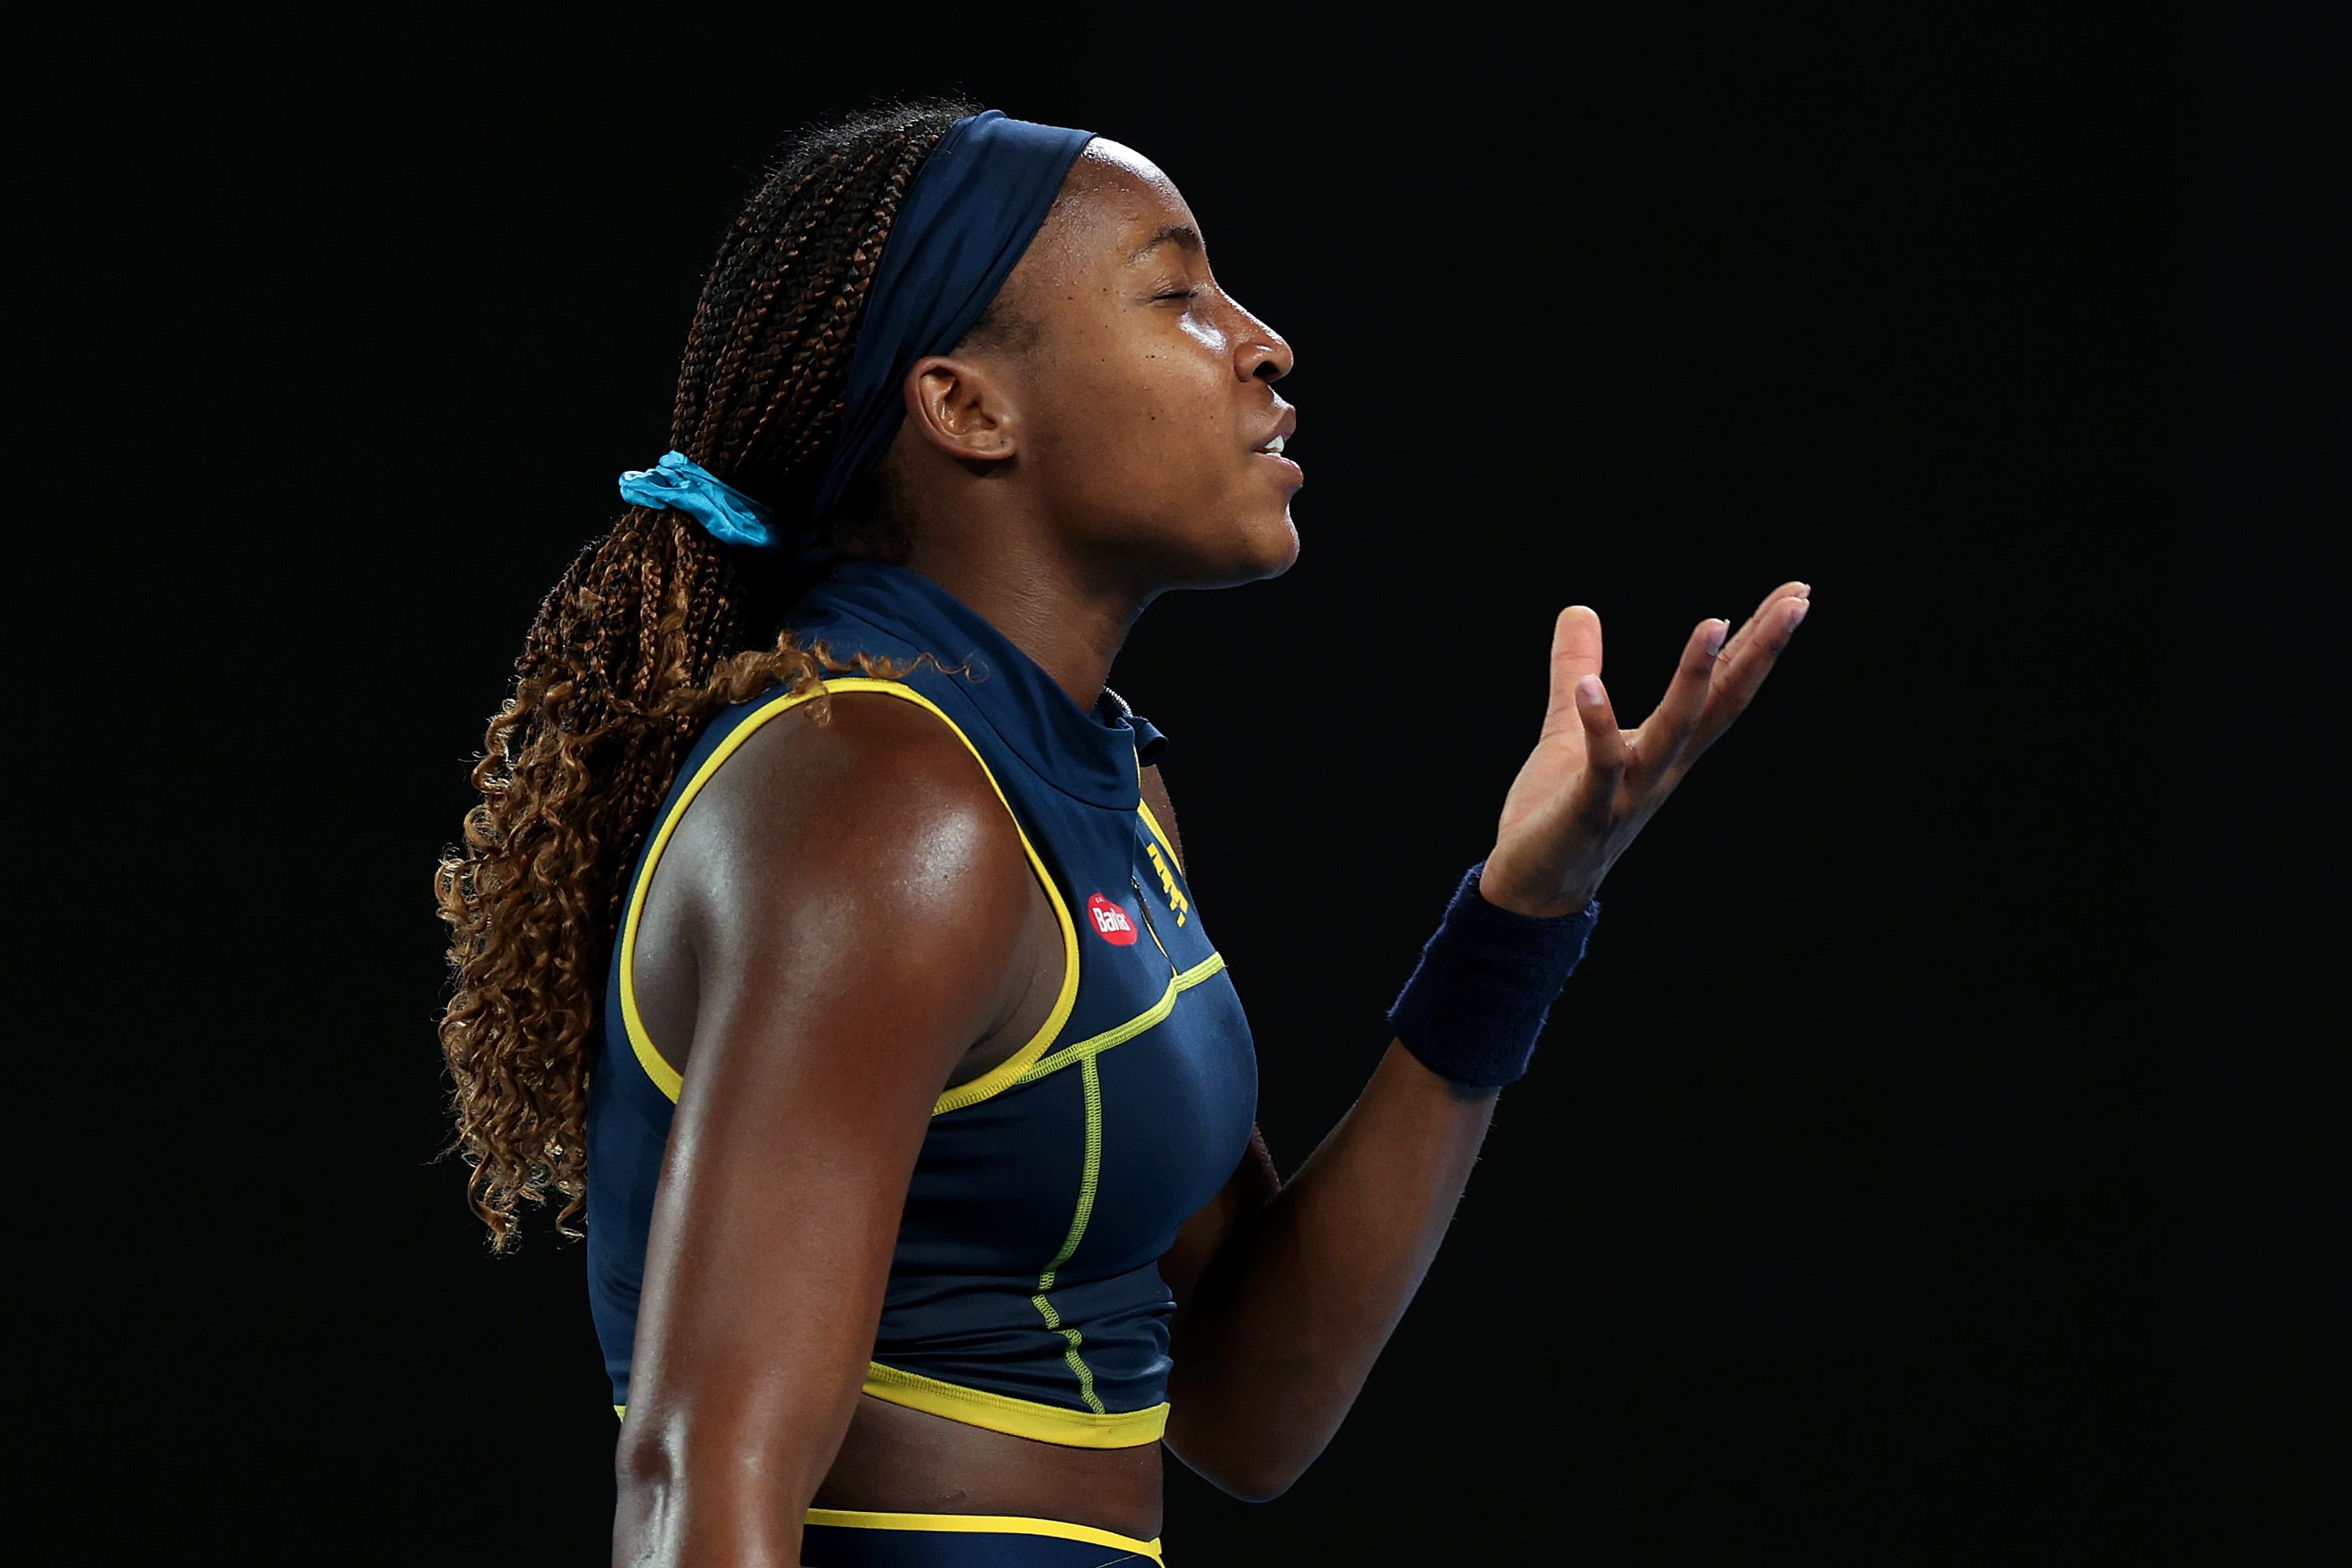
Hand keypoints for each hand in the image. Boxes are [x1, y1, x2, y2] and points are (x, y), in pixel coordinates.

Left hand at [1478, 582, 1811, 916]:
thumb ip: (1577, 667)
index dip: (1758, 642)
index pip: (1723, 687)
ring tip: (1715, 621)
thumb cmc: (1557, 810)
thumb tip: (1578, 607)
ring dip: (1694, 678)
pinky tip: (1592, 687)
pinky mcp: (1588, 810)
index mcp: (1666, 747)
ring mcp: (1629, 790)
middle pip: (1721, 703)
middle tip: (1798, 600)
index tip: (1796, 594)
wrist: (1533, 888)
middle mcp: (1662, 767)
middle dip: (1760, 651)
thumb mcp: (1569, 727)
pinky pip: (1600, 766)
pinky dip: (1598, 727)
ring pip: (1674, 731)